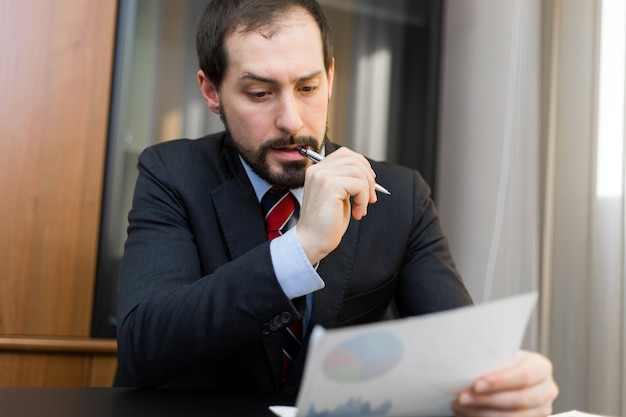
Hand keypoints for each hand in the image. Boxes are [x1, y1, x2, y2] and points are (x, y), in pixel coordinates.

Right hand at [296, 147, 377, 263]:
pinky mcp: (330, 185)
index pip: (346, 154)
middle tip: (370, 199)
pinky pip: (359, 185)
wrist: (311, 241)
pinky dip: (363, 200)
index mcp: (317, 170)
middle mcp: (317, 170)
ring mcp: (322, 176)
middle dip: (369, 179)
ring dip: (367, 191)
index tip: (368, 186)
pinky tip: (357, 213)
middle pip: (355, 160)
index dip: (362, 167)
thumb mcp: (338, 195)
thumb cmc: (326, 223)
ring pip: (359, 171)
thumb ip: (348, 180)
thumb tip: (369, 173)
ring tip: (361, 208)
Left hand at [452, 350, 558, 416]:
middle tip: (462, 397)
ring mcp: (542, 410)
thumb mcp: (501, 357)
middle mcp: (547, 390)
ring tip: (460, 406)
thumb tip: (467, 367)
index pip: (524, 376)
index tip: (476, 384)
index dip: (500, 382)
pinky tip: (467, 413)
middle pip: (518, 400)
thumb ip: (493, 361)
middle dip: (486, 400)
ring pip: (512, 416)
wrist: (509, 376)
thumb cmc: (501, 364)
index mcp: (541, 368)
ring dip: (482, 412)